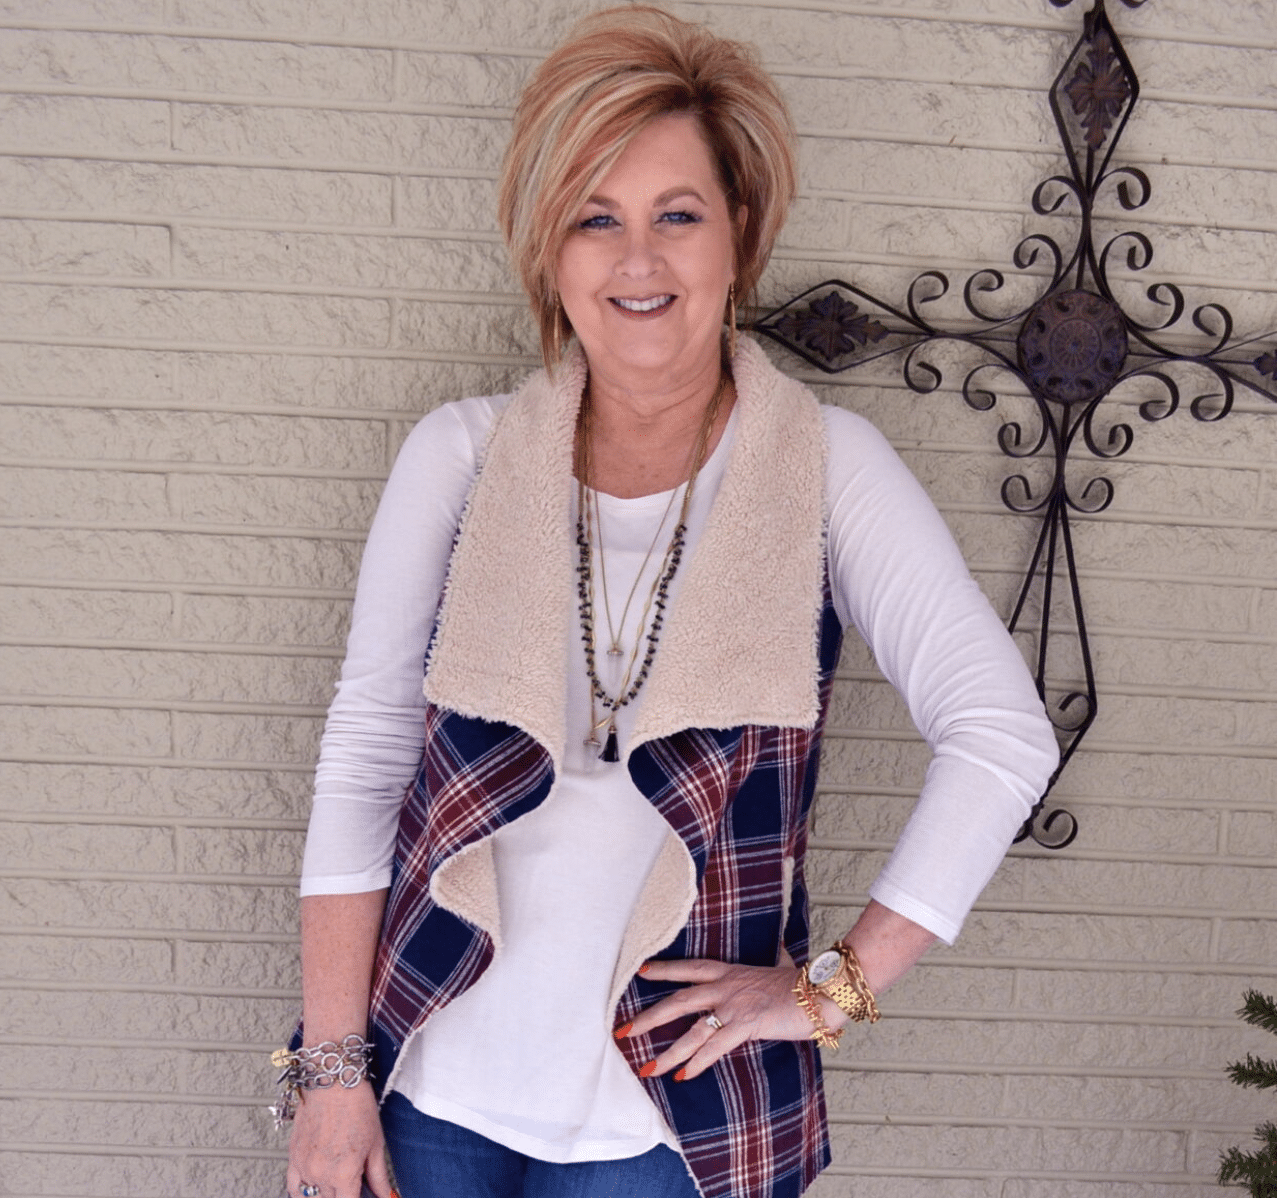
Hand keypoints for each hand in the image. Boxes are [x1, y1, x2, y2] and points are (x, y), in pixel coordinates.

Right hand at [285, 1081, 394, 1197]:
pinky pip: (294, 1189)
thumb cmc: (356, 1106)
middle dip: (344, 1195)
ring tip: (337, 1186)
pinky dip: (304, 1192)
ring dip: (325, 1195)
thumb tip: (386, 1195)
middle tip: (354, 1184)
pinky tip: (317, 1186)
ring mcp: (304, 1168)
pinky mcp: (293, 1159)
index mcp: (344, 1173)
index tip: (362, 1196)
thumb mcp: (376, 1143)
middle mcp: (322, 1174)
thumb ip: (379, 1177)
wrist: (333, 1083)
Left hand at [617, 958, 841, 1081]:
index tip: (642, 971)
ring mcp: (734, 1005)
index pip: (690, 967)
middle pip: (677, 1000)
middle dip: (648, 1018)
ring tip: (647, 1068)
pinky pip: (715, 1045)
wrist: (821, 990)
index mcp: (731, 972)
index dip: (664, 969)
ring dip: (668, 1053)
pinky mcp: (747, 1023)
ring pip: (691, 1030)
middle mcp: (726, 986)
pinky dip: (699, 1062)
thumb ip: (768, 966)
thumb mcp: (778, 969)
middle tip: (623, 1031)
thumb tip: (775, 957)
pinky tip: (684, 1075)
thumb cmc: (802, 983)